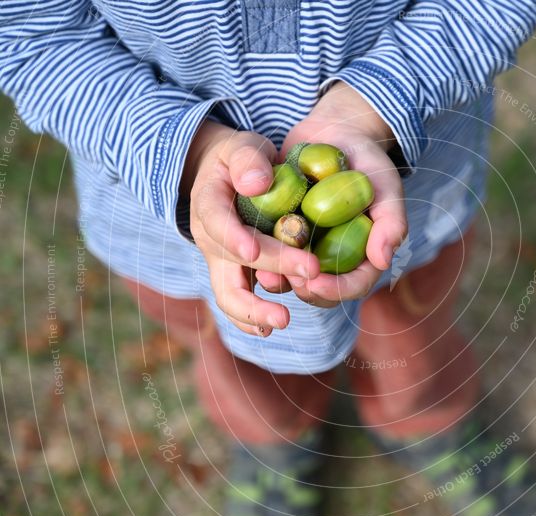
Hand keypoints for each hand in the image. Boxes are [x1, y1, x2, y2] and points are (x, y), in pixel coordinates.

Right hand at [182, 121, 319, 335]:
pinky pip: (237, 303)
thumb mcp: (242, 146)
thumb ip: (248, 159)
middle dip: (267, 271)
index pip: (217, 222)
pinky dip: (250, 321)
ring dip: (253, 312)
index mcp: (208, 203)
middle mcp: (210, 239)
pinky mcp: (235, 275)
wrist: (223, 176)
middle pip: (230, 265)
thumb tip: (257, 184)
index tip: (253, 249)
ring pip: (228, 294)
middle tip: (307, 274)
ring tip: (282, 320)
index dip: (234, 237)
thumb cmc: (239, 158)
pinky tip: (271, 329)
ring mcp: (220, 261)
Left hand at [261, 82, 407, 307]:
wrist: (335, 134)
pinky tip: (249, 252)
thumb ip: (391, 222)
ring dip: (280, 282)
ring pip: (294, 279)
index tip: (315, 282)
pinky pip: (271, 253)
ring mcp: (308, 248)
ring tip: (266, 275)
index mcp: (364, 254)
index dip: (336, 289)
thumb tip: (383, 261)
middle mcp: (335, 258)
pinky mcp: (283, 233)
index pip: (355, 284)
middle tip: (288, 280)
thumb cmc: (368, 161)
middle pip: (323, 290)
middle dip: (305, 291)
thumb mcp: (386, 186)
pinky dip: (261, 256)